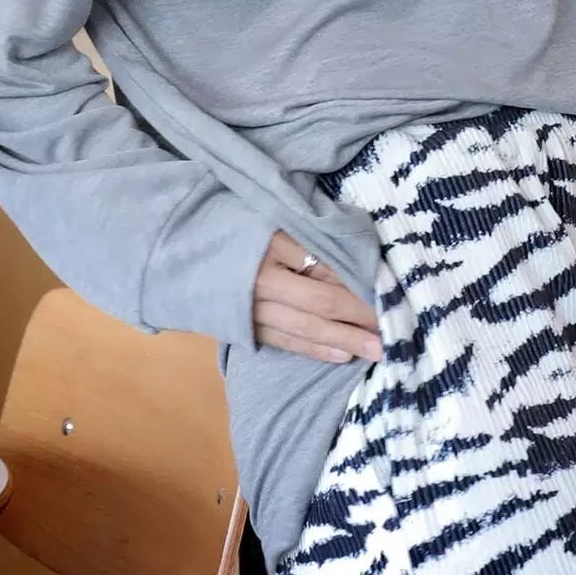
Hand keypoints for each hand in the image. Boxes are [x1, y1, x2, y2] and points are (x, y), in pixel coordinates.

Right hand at [253, 229, 383, 364]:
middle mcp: (261, 278)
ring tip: (374, 351)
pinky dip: (315, 350)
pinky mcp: (243, 327)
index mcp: (272, 242)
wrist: (185, 247)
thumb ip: (314, 236)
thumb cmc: (241, 224)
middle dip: (358, 319)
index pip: (325, 267)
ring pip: (305, 329)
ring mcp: (250, 307)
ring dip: (343, 341)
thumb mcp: (278, 218)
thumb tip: (360, 262)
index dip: (358, 285)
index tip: (387, 295)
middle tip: (390, 330)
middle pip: (320, 302)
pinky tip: (341, 355)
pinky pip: (285, 342)